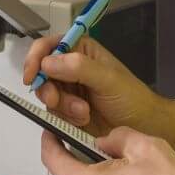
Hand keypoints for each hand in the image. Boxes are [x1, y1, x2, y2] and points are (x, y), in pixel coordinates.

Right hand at [23, 34, 174, 148]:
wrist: (143, 128)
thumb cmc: (133, 98)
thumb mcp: (108, 79)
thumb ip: (79, 67)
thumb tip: (49, 62)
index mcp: (81, 50)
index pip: (49, 46)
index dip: (36, 57)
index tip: (32, 75)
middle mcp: (70, 68)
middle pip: (41, 73)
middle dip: (49, 89)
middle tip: (56, 100)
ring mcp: (68, 90)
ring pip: (46, 95)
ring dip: (62, 106)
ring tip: (83, 112)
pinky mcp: (67, 111)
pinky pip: (53, 113)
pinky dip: (64, 118)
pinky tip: (82, 119)